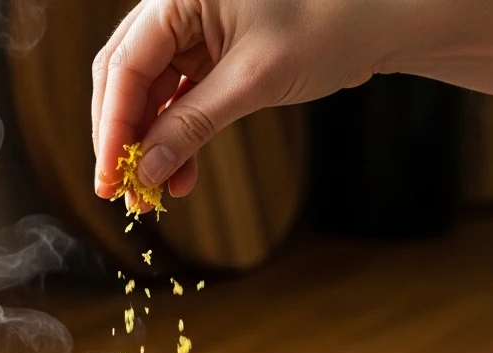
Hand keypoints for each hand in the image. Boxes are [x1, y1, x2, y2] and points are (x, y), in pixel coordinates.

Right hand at [91, 0, 492, 201]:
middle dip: (122, 138)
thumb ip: (193, 125)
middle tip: (119, 191)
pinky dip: (178, 139)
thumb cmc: (331, 25)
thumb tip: (146, 169)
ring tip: (156, 195)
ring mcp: (194, 31)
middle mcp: (178, 7)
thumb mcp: (253, 80)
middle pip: (126, 78)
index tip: (107, 178)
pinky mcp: (211, 54)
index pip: (125, 65)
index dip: (111, 127)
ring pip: (150, 95)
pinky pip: (179, 101)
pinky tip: (181, 176)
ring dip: (151, 146)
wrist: (385, 18)